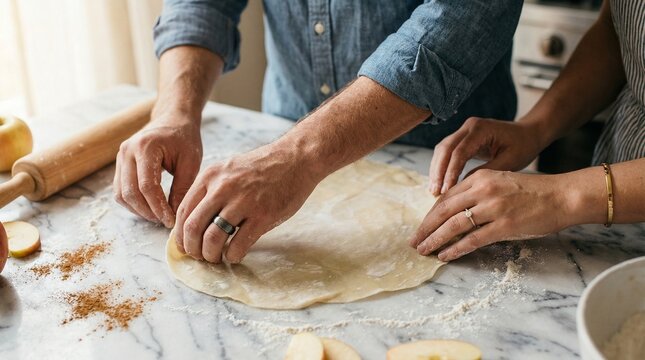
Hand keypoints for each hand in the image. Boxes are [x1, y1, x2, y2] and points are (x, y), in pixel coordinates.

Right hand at [114, 111, 201, 227]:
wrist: (172, 120)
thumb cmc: (184, 138)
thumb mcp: (190, 161)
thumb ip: (183, 187)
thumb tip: (175, 214)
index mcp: (146, 147)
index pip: (147, 186)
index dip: (158, 207)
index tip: (170, 220)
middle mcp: (127, 151)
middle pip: (130, 192)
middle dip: (147, 212)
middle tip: (165, 221)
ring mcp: (120, 157)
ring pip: (121, 194)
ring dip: (138, 210)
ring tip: (158, 216)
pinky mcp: (120, 164)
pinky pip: (120, 190)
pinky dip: (133, 203)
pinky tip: (150, 208)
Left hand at [174, 143, 320, 262]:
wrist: (296, 159)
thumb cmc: (263, 168)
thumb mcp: (229, 169)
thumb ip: (211, 189)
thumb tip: (195, 220)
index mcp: (210, 177)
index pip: (183, 211)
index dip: (180, 234)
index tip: (185, 245)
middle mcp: (223, 188)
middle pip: (193, 227)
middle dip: (192, 249)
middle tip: (199, 256)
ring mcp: (243, 202)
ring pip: (212, 239)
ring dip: (211, 255)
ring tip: (217, 257)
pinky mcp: (262, 216)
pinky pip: (238, 244)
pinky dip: (232, 255)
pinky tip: (235, 254)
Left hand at [410, 169, 573, 261]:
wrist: (563, 195)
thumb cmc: (533, 192)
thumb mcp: (500, 183)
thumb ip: (478, 193)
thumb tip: (455, 213)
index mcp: (480, 177)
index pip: (447, 197)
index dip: (430, 214)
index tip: (422, 226)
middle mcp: (483, 190)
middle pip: (444, 210)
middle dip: (425, 228)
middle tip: (413, 241)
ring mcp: (493, 207)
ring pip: (454, 225)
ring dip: (435, 240)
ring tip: (423, 250)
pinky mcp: (504, 225)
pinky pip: (473, 240)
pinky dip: (455, 249)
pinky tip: (445, 256)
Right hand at [429, 117, 543, 195]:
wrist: (528, 133)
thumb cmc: (523, 146)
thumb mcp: (509, 161)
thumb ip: (487, 173)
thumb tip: (464, 187)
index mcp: (481, 129)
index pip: (459, 152)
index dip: (450, 172)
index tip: (446, 190)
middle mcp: (468, 126)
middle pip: (444, 149)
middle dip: (438, 171)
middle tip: (434, 192)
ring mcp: (463, 131)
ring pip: (442, 150)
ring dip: (436, 170)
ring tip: (434, 190)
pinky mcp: (462, 138)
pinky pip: (446, 152)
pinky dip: (441, 167)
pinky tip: (440, 182)